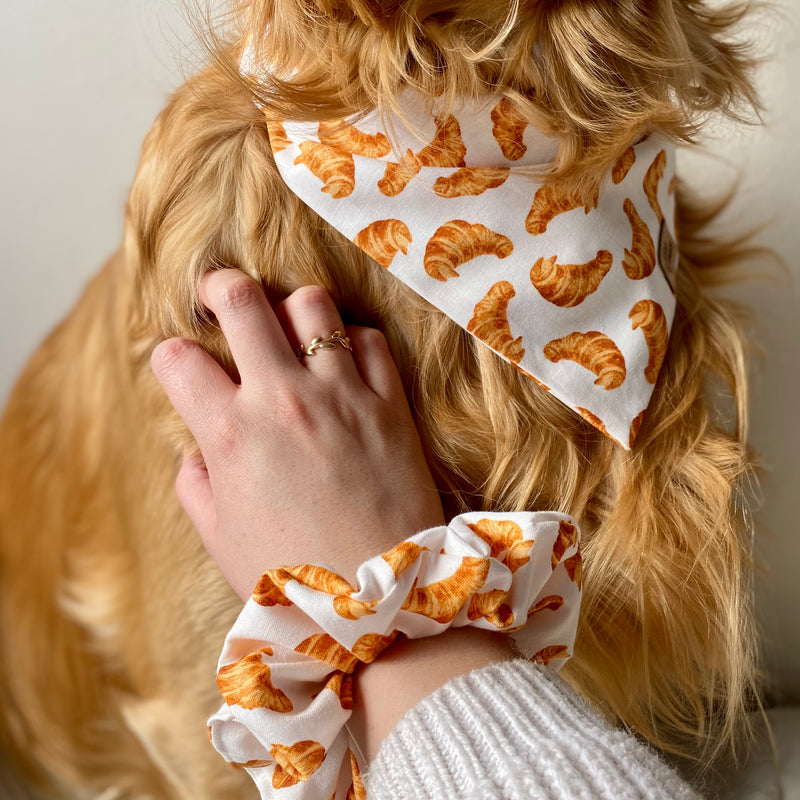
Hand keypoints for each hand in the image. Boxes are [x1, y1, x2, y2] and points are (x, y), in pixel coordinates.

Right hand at [150, 270, 444, 599]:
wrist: (382, 601)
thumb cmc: (294, 579)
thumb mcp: (221, 541)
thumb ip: (196, 486)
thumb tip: (195, 449)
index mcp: (230, 435)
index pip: (176, 359)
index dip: (169, 357)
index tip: (182, 368)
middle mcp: (282, 400)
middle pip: (240, 299)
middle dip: (219, 288)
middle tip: (220, 300)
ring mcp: (340, 395)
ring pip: (311, 304)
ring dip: (291, 310)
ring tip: (291, 333)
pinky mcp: (389, 403)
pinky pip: (370, 339)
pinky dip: (353, 341)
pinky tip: (346, 365)